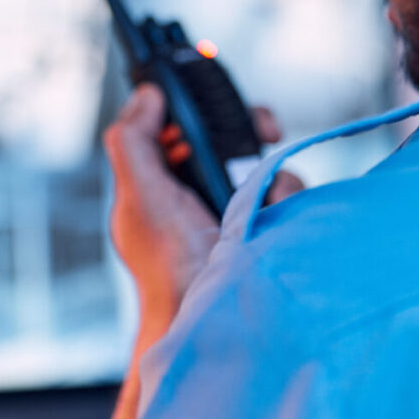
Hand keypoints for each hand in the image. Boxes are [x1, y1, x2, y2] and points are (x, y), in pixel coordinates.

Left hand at [103, 85, 298, 331]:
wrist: (213, 321)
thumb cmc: (169, 267)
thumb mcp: (141, 197)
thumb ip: (133, 141)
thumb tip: (147, 97)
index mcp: (158, 186)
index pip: (176, 130)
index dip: (193, 113)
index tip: (209, 107)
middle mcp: (195, 196)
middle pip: (225, 140)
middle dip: (245, 133)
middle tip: (265, 129)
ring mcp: (232, 213)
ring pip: (260, 164)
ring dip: (268, 172)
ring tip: (264, 196)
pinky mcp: (264, 227)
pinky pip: (284, 195)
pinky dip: (285, 198)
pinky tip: (274, 214)